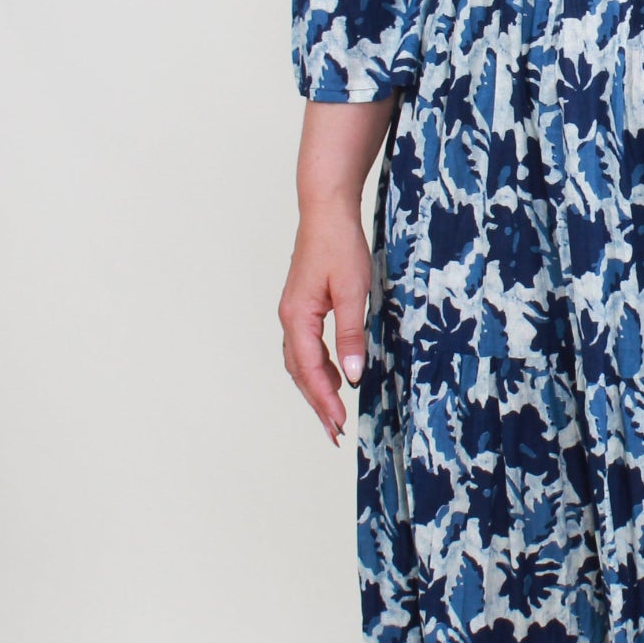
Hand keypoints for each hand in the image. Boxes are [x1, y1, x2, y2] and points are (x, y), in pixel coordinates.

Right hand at [279, 98, 395, 443]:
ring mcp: (292, 312)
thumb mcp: (354, 291)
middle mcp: (289, 318)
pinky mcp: (301, 306)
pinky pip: (303, 347)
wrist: (325, 210)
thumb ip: (352, 334)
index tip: (340, 424)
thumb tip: (354, 375)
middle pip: (299, 373)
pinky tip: (334, 375)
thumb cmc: (340, 245)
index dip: (325, 400)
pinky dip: (315, 368)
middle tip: (335, 432)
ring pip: (299, 362)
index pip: (310, 370)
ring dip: (314, 388)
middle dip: (317, 403)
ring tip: (333, 413)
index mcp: (297, 317)